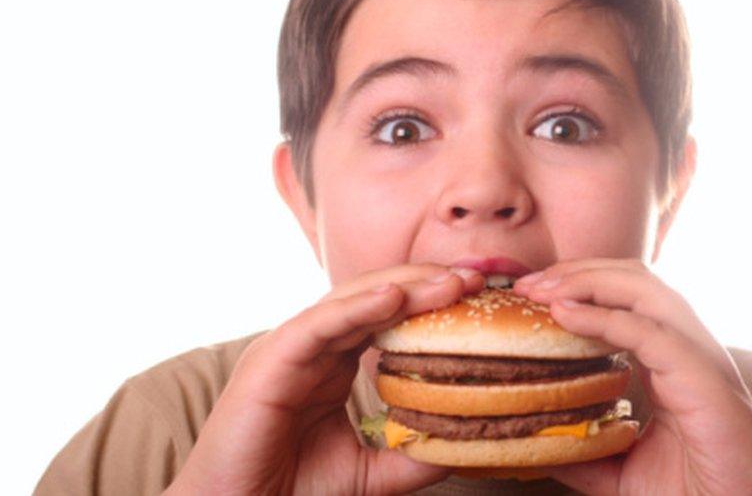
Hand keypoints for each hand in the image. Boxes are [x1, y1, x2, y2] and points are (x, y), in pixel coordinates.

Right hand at [164, 264, 483, 494]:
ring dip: (403, 287)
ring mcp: (289, 348)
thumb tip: (462, 446)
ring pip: (351, 301)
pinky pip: (318, 325)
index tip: (479, 298)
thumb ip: (409, 457)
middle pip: (375, 298)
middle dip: (426, 284)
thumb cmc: (289, 491)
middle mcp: (312, 347)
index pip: (387, 317)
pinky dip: (357, 308)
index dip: (432, 303)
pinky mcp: (269, 360)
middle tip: (475, 279)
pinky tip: (395, 298)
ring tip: (449, 283)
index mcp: (332, 363)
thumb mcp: (368, 474)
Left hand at [514, 258, 751, 495]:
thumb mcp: (624, 470)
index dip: (577, 285)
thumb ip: (587, 449)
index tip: (529, 294)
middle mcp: (688, 347)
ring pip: (644, 289)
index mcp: (671, 359)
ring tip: (541, 290)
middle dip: (576, 271)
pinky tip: (565, 314)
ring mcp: (699, 357)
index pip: (624, 296)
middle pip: (632, 278)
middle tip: (526, 283)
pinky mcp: (704, 378)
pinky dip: (604, 316)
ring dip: (587, 281)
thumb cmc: (701, 493)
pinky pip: (650, 331)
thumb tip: (537, 443)